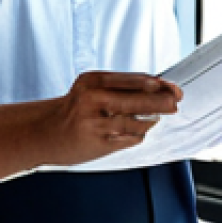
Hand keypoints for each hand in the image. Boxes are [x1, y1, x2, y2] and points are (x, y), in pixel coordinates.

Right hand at [41, 71, 182, 166]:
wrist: (46, 132)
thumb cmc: (74, 109)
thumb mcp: (90, 89)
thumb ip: (120, 87)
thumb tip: (158, 88)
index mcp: (92, 80)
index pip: (132, 80)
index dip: (156, 84)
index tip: (171, 87)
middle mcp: (92, 99)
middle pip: (137, 100)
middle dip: (161, 102)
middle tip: (175, 103)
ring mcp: (96, 122)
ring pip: (137, 122)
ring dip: (151, 121)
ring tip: (155, 117)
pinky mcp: (99, 143)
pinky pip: (130, 138)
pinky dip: (139, 134)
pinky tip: (137, 131)